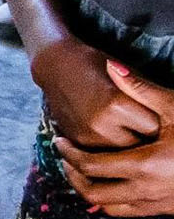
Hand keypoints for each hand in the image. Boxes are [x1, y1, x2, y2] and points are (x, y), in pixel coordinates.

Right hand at [33, 39, 160, 149]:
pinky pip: (103, 152)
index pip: (153, 128)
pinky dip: (110, 145)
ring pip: (121, 153)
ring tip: (126, 128)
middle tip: (142, 125)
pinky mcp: (77, 141)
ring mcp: (86, 135)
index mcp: (115, 104)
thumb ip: (148, 99)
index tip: (155, 116)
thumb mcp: (127, 75)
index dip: (156, 121)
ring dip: (127, 144)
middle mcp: (99, 123)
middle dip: (144, 137)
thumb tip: (167, 121)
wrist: (55, 65)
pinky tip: (111, 131)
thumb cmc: (96, 65)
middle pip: (139, 144)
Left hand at [55, 66, 173, 214]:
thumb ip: (141, 89)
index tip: (59, 142)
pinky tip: (110, 182)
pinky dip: (112, 200)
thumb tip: (111, 66)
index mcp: (146, 166)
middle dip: (73, 176)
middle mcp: (148, 191)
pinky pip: (129, 212)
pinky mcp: (168, 211)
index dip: (68, 155)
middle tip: (65, 158)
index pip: (91, 166)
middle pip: (93, 193)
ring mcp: (159, 205)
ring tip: (82, 171)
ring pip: (109, 208)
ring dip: (90, 191)